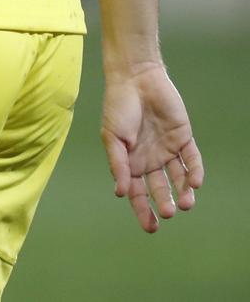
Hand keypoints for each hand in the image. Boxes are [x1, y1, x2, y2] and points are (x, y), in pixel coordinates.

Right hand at [102, 61, 202, 231]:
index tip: (151, 228)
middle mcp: (149, 160)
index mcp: (129, 162)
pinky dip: (195, 172)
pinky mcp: (183, 139)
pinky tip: (194, 183)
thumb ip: (117, 165)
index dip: (143, 210)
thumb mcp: (112, 138)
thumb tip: (120, 193)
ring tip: (185, 204)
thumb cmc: (118, 107)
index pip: (136, 192)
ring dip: (183, 193)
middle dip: (163, 203)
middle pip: (159, 189)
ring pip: (179, 178)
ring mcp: (167, 150)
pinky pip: (192, 160)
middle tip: (167, 213)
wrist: (136, 79)